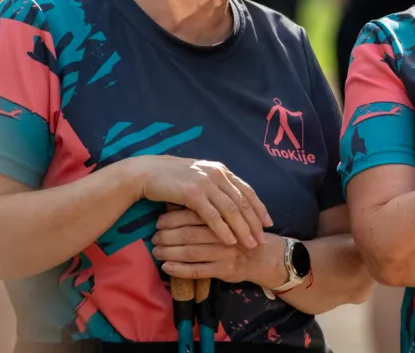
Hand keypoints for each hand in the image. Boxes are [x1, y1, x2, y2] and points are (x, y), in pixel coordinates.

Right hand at [126, 155, 271, 248]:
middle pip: (243, 202)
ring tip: (250, 244)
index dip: (259, 207)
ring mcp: (206, 183)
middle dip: (255, 222)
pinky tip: (230, 242)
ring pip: (231, 210)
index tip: (268, 222)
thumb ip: (215, 185)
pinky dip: (223, 230)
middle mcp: (217, 174)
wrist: (146, 172)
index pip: (247, 190)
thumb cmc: (171, 177)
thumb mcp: (199, 177)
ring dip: (243, 229)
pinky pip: (213, 216)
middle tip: (263, 240)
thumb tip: (230, 200)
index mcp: (221, 170)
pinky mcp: (193, 194)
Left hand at [152, 208, 283, 285]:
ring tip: (156, 251)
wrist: (266, 256)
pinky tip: (166, 267)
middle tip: (154, 237)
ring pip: (191, 252)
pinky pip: (197, 270)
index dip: (174, 218)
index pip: (194, 215)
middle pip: (190, 233)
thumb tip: (181, 202)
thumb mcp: (233, 216)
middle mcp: (224, 234)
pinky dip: (179, 269)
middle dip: (168, 235)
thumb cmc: (244, 233)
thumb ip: (213, 210)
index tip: (159, 220)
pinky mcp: (224, 270)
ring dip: (170, 252)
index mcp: (225, 216)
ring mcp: (224, 253)